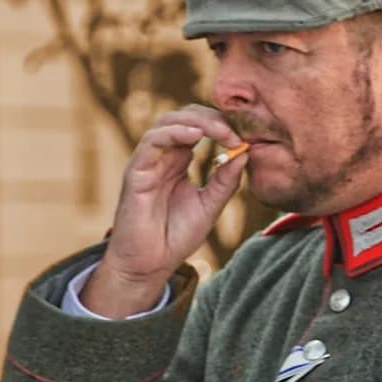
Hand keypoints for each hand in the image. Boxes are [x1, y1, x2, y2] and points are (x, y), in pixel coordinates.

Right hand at [82, 104, 245, 316]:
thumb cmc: (177, 236)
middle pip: (185, 117)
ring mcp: (149, 162)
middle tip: (235, 132)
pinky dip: (174, 132)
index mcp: (180, 161)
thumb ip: (226, 180)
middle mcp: (164, 157)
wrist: (151, 264)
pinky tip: (194, 135)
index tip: (244, 138)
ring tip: (221, 132)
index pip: (199, 126)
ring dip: (197, 121)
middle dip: (212, 118)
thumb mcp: (211, 205)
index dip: (222, 126)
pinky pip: (152, 141)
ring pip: (167, 122)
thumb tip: (245, 153)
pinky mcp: (136, 171)